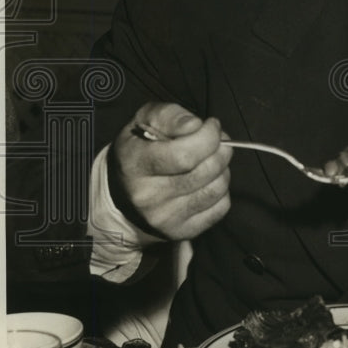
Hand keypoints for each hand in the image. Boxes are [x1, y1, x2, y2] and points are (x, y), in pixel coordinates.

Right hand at [108, 102, 232, 240]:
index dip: (208, 136)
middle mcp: (147, 196)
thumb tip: (195, 125)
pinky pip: (221, 207)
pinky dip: (222, 191)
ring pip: (217, 188)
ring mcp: (165, 218)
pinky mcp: (181, 231)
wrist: (124, 192)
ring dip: (223, 169)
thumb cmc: (141, 148)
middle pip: (206, 170)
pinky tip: (208, 181)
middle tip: (218, 141)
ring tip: (211, 160)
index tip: (212, 125)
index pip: (185, 154)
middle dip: (221, 149)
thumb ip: (169, 115)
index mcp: (135, 164)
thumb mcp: (145, 120)